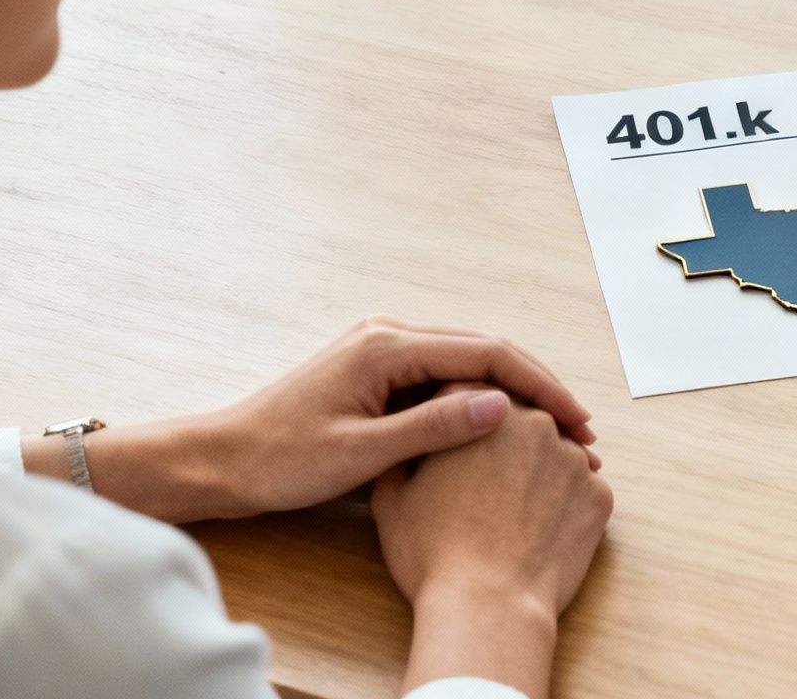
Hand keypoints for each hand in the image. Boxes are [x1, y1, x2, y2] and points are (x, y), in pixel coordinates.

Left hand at [77, 318, 595, 522]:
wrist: (219, 462)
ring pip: (467, 365)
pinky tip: (501, 430)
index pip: (487, 353)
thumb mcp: (363, 454)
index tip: (574, 420)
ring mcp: (381, 351)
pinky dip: (479, 402)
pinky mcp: (375, 373)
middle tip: (578, 432)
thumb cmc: (279, 461)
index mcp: (388, 345)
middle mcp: (388, 335)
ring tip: (551, 434)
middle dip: (536, 389)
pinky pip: (442, 379)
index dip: (539, 386)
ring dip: (511, 396)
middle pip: (485, 352)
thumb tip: (501, 406)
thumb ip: (434, 427)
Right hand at [376, 385, 613, 698]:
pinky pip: (578, 488)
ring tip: (507, 513)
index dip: (458, 415)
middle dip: (499, 441)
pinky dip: (561, 504)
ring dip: (533, 471)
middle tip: (480, 483)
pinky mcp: (599, 494)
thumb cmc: (434, 554)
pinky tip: (536, 531)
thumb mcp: (393, 495)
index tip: (455, 441)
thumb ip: (406, 446)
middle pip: (517, 416)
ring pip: (552, 452)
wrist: (488, 607)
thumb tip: (414, 433)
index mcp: (481, 407)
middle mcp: (534, 419)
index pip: (471, 391)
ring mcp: (573, 456)